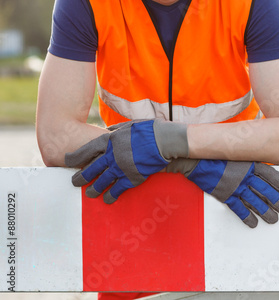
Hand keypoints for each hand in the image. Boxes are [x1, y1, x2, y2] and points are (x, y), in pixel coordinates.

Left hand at [65, 119, 187, 202]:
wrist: (165, 141)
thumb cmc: (149, 130)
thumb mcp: (129, 125)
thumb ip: (116, 130)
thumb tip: (107, 131)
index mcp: (110, 140)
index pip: (88, 150)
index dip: (76, 156)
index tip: (66, 161)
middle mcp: (112, 154)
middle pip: (92, 168)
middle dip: (81, 176)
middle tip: (74, 182)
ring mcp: (121, 167)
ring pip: (102, 181)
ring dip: (94, 189)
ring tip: (88, 194)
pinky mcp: (132, 178)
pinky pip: (118, 189)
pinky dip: (111, 195)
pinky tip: (107, 200)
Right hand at [167, 159, 278, 227]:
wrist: (195, 159)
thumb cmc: (215, 154)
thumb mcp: (234, 152)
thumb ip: (247, 160)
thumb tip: (261, 168)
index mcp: (248, 163)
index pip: (271, 175)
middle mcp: (244, 176)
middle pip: (266, 190)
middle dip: (278, 201)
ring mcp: (234, 186)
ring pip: (255, 201)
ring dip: (265, 212)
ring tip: (273, 220)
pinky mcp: (224, 195)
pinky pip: (238, 208)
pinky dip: (246, 217)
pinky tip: (253, 223)